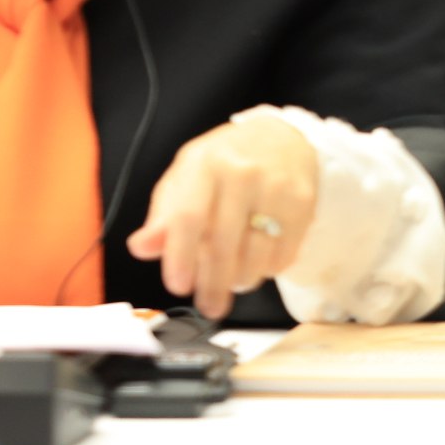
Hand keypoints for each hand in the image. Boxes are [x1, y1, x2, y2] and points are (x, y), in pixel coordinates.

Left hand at [125, 116, 317, 319]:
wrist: (283, 138)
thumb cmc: (226, 162)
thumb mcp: (186, 178)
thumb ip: (163, 215)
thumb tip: (142, 248)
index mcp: (205, 164)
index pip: (189, 218)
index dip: (181, 257)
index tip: (178, 286)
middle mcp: (242, 173)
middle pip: (223, 244)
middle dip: (213, 284)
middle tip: (209, 306)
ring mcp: (276, 188)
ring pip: (255, 255)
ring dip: (240, 280)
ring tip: (233, 283)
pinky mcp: (302, 204)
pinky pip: (283, 254)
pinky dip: (267, 270)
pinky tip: (257, 264)